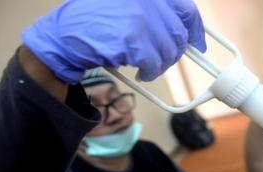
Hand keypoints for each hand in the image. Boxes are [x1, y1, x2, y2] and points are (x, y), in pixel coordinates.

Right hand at [22, 0, 205, 82]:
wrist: (64, 34)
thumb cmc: (94, 21)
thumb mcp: (126, 4)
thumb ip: (154, 12)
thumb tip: (184, 34)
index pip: (186, 9)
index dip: (196, 30)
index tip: (198, 44)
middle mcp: (148, 0)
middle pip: (178, 35)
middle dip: (174, 53)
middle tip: (162, 60)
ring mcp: (141, 18)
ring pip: (168, 52)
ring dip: (161, 65)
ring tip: (147, 67)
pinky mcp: (132, 39)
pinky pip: (154, 64)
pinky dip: (151, 73)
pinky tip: (141, 73)